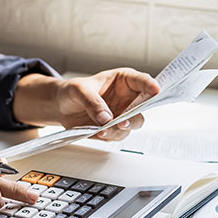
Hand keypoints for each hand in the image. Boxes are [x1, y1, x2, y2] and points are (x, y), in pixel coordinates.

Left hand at [13, 68, 159, 140]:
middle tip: (123, 121)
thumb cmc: (73, 91)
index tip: (156, 90)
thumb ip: (93, 102)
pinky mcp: (113, 129)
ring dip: (119, 129)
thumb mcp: (79, 90)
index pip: (142, 81)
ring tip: (102, 130)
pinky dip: (108, 136)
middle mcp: (127, 98)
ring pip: (131, 125)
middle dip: (135, 115)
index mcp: (124, 81)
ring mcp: (122, 114)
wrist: (61, 106)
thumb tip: (105, 118)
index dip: (150, 85)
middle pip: (143, 107)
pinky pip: (117, 135)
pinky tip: (97, 133)